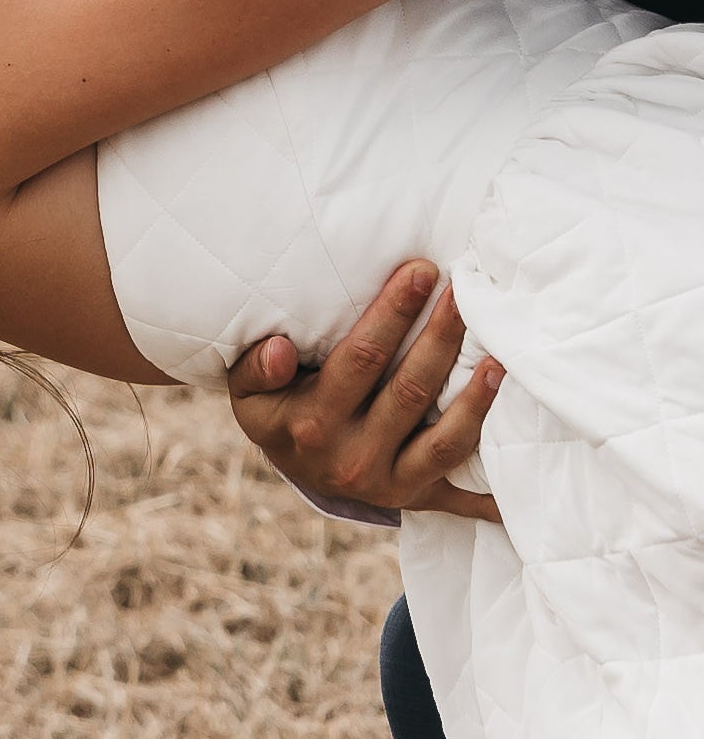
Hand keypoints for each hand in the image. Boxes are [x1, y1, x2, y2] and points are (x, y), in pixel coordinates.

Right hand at [228, 261, 502, 523]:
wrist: (294, 468)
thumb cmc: (277, 411)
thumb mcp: (249, 393)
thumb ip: (256, 367)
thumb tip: (279, 349)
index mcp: (313, 423)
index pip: (362, 359)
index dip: (393, 314)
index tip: (419, 271)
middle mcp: (354, 458)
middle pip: (411, 391)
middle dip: (441, 337)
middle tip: (464, 292)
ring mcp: (390, 484)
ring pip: (446, 441)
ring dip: (477, 400)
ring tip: (500, 358)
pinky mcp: (417, 499)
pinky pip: (463, 495)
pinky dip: (495, 486)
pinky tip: (522, 452)